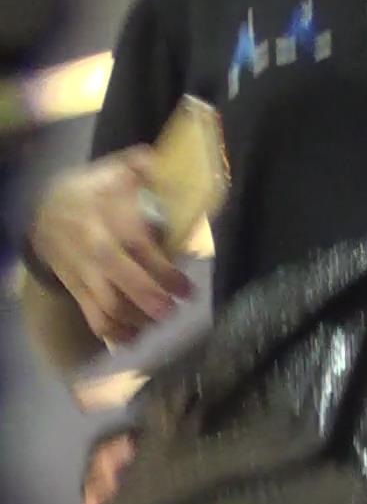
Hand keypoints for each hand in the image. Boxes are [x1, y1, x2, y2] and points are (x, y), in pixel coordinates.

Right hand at [28, 151, 191, 347]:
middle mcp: (96, 251)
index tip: (186, 287)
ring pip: (109, 308)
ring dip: (136, 322)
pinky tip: (135, 340)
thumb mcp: (111, 173)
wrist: (44, 214)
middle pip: (121, 282)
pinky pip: (95, 319)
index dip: (163, 271)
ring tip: (159, 328)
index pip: (137, 247)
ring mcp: (85, 275)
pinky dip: (115, 335)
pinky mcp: (78, 292)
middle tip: (173, 312)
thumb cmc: (90, 194)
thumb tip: (164, 162)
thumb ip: (141, 168)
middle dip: (149, 300)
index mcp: (107, 221)